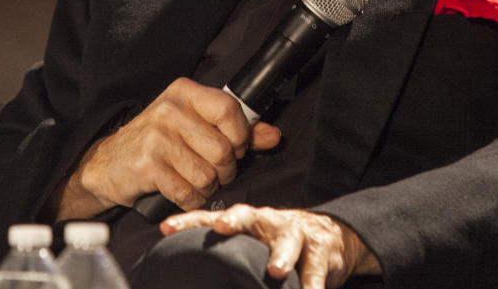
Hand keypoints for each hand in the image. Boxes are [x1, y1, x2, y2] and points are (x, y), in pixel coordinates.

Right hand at [48, 78, 280, 220]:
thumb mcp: (195, 125)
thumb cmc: (158, 142)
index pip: (230, 110)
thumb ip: (237, 129)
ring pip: (208, 175)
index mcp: (185, 92)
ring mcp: (157, 137)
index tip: (234, 147)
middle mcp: (170, 109)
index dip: (240, 137)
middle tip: (211, 169)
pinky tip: (179, 190)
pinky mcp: (147, 165)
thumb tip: (273, 135)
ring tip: (192, 178)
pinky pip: (189, 193)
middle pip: (223, 150)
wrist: (108, 164)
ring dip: (206, 186)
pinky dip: (190, 199)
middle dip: (224, 170)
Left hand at [160, 204, 380, 288]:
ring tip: (275, 271)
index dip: (189, 222)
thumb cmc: (278, 243)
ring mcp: (296, 235)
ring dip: (281, 256)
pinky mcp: (320, 253)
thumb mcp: (252, 244)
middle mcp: (267, 223)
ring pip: (287, 241)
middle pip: (247, 215)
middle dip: (233, 219)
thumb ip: (226, 255)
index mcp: (246, 223)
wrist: (331, 237)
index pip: (212, 218)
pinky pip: (315, 270)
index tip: (166, 228)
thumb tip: (187, 277)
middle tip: (220, 227)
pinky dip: (312, 286)